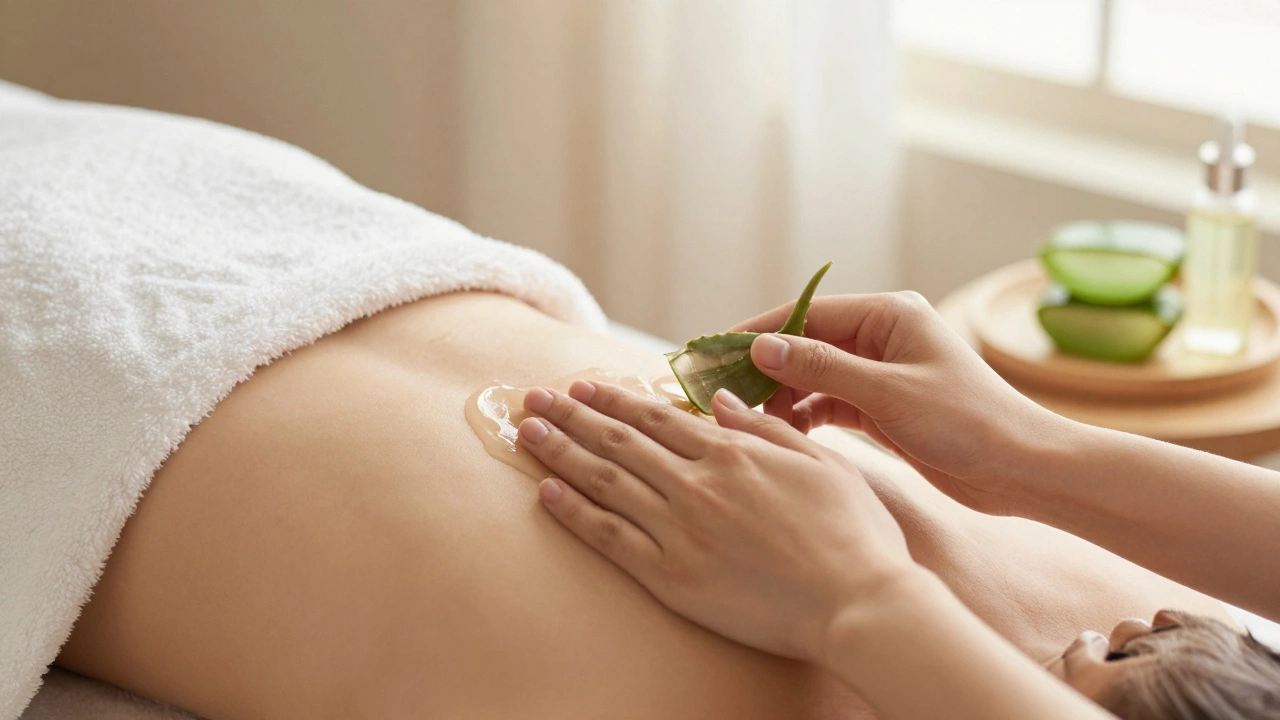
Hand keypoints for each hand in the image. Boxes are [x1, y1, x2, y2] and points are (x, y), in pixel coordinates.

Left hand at [517, 381, 912, 662]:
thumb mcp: (820, 462)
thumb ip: (765, 429)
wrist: (858, 603)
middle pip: (619, 441)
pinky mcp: (670, 577)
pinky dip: (574, 513)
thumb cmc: (853, 534)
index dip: (613, 399)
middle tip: (534, 397)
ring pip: (605, 481)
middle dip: (571, 415)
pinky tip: (545, 493)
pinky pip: (610, 538)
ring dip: (560, 453)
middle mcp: (697, 484)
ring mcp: (680, 530)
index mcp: (732, 453)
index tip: (582, 386)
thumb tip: (722, 399)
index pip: (656, 417)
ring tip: (525, 432)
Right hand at [730, 291, 1064, 514]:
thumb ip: (821, 369)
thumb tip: (761, 348)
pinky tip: (782, 434)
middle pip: (805, 344)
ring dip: (781, 396)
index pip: (805, 314)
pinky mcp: (883, 408)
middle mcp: (882, 337)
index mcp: (889, 315)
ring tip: (746, 419)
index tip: (710, 350)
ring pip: (813, 377)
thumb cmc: (966, 422)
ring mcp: (882, 373)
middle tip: (718, 392)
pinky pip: (829, 404)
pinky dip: (805, 416)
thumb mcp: (887, 393)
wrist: (1022, 470)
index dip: (756, 333)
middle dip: (763, 368)